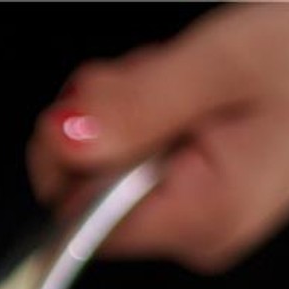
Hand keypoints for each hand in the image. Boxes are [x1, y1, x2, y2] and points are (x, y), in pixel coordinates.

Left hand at [26, 3, 288, 272]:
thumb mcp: (227, 60)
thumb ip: (135, 105)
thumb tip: (60, 139)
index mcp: (202, 216)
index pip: (78, 221)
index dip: (69, 159)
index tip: (105, 106)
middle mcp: (197, 229)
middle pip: (87, 193)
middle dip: (102, 124)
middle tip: (159, 79)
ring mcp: (199, 210)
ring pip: (109, 168)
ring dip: (128, 109)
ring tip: (190, 78)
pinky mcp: (200, 186)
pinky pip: (140, 156)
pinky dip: (150, 111)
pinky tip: (191, 89)